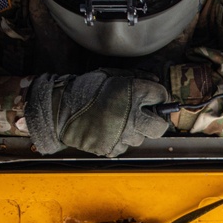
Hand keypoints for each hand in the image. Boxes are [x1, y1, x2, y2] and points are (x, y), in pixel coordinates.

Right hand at [26, 70, 169, 155]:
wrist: (61, 109)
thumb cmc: (85, 89)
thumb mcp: (111, 75)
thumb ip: (136, 77)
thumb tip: (154, 82)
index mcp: (133, 93)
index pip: (161, 95)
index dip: (160, 96)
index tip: (156, 99)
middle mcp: (132, 115)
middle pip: (160, 126)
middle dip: (158, 121)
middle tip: (150, 117)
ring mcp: (122, 134)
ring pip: (141, 138)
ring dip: (135, 130)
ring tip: (120, 121)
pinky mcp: (112, 148)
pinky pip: (124, 146)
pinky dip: (120, 140)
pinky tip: (109, 130)